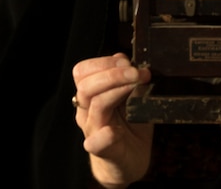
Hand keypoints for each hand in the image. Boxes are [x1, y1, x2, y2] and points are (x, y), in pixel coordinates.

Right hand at [72, 53, 152, 187]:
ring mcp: (93, 131)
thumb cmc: (130, 128)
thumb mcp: (131, 98)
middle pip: (86, 86)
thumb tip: (123, 58)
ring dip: (117, 91)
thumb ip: (126, 79)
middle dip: (113, 74)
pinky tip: (114, 131)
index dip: (103, 63)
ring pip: (94, 106)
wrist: (128, 162)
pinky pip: (96, 142)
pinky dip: (105, 135)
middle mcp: (87, 112)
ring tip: (137, 86)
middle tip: (137, 73)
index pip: (83, 72)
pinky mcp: (102, 151)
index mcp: (91, 96)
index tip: (128, 62)